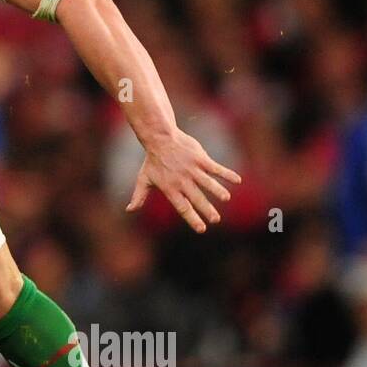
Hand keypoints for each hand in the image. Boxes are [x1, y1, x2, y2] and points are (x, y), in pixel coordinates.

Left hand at [126, 129, 241, 232]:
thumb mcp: (143, 179)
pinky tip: (237, 180)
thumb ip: (139, 196)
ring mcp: (192, 169)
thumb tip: (129, 210)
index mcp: (170, 188)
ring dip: (217, 191)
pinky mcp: (200, 159)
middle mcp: (182, 180)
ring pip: (207, 183)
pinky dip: (226, 174)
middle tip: (216, 219)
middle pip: (196, 198)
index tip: (201, 229)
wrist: (159, 138)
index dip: (192, 218)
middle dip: (207, 209)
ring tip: (226, 199)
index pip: (182, 207)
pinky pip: (216, 168)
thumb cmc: (152, 161)